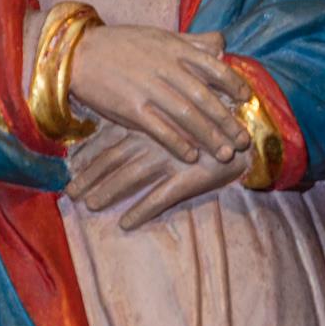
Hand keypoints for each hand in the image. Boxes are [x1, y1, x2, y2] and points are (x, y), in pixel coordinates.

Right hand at [67, 26, 252, 162]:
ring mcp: (148, 89)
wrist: (77, 53)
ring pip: (187, 116)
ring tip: (225, 154)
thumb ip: (192, 42)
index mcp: (174, 50)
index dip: (234, 85)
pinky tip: (192, 156)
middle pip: (205, 98)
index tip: (246, 100)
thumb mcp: (159, 36)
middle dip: (227, 121)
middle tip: (243, 140)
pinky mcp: (130, 108)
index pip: (214, 68)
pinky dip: (177, 143)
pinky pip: (159, 129)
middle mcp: (165, 69)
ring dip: (209, 136)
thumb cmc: (122, 45)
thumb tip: (222, 44)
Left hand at [67, 125, 251, 228]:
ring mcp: (172, 160)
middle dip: (90, 177)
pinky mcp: (190, 178)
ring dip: (108, 192)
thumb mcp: (187, 103)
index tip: (71, 168)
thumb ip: (163, 107)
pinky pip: (161, 197)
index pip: (112, 139)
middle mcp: (156, 141)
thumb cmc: (219, 113)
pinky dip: (143, 210)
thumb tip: (142, 109)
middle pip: (114, 160)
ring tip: (90, 206)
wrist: (254, 127)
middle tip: (70, 194)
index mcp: (153, 122)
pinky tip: (127, 223)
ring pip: (130, 178)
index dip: (90, 155)